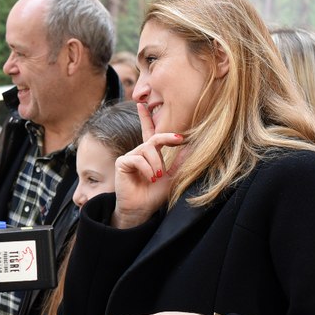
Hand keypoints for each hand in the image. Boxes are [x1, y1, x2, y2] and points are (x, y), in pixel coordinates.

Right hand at [111, 103, 184, 228]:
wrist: (141, 209)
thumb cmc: (155, 195)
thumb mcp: (173, 176)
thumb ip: (180, 161)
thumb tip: (192, 145)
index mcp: (150, 154)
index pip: (149, 132)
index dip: (146, 117)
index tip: (144, 104)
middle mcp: (139, 153)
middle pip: (154, 137)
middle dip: (167, 137)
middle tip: (180, 139)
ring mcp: (130, 157)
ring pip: (147, 148)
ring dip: (157, 163)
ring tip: (157, 177)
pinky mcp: (122, 163)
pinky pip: (137, 158)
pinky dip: (147, 168)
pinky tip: (148, 178)